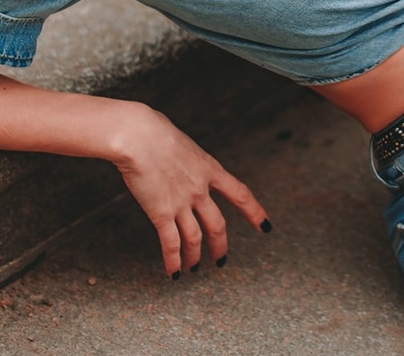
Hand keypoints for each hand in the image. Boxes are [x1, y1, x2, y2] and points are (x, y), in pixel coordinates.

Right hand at [112, 104, 270, 277]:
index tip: (266, 226)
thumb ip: (186, 159)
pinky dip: (174, 261)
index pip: (240, 195)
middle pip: (218, 225)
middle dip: (220, 245)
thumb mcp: (182, 143)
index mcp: (209, 168)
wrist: (138, 136)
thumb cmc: (153, 131)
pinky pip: (171, 243)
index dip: (254, 213)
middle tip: (220, 260)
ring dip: (195, 256)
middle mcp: (200, 189)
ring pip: (195, 238)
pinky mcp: (161, 212)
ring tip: (194, 269)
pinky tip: (174, 273)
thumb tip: (178, 159)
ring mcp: (182, 202)